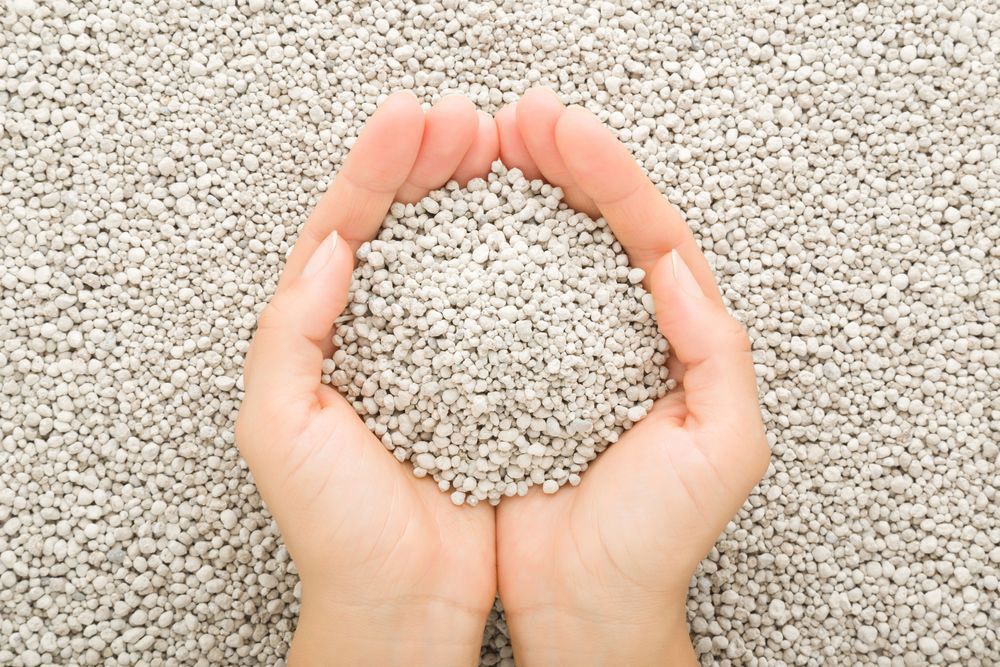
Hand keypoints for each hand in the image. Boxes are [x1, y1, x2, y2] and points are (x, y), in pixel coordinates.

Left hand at [236, 93, 500, 666]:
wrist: (403, 598)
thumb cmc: (335, 527)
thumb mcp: (279, 429)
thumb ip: (289, 334)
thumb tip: (331, 249)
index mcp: (318, 333)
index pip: (344, 227)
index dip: (376, 170)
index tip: (413, 122)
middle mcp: (374, 331)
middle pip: (399, 224)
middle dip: (427, 165)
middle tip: (467, 123)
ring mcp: (431, 352)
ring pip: (450, 253)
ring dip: (472, 196)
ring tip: (501, 151)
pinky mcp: (481, 378)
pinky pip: (497, 304)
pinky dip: (512, 257)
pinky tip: (535, 225)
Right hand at [494, 88, 770, 664]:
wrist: (587, 606)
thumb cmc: (658, 541)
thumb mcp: (724, 448)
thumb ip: (717, 352)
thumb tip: (674, 265)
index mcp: (676, 340)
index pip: (648, 235)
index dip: (611, 177)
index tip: (566, 132)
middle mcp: (617, 333)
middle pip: (594, 227)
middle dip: (562, 164)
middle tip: (520, 118)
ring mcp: (560, 351)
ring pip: (541, 253)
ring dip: (517, 194)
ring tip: (483, 147)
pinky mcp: (510, 377)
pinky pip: (495, 303)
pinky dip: (477, 256)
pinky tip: (452, 223)